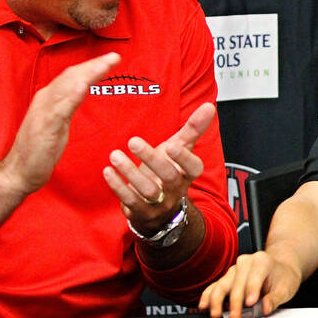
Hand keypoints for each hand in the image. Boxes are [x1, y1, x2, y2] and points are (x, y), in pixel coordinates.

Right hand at [0, 53, 120, 197]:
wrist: (19, 171)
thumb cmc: (39, 148)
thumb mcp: (57, 121)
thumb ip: (67, 105)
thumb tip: (81, 90)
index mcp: (49, 98)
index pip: (72, 76)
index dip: (91, 66)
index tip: (110, 59)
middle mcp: (45, 99)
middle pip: (72, 76)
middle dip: (94, 65)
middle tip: (114, 56)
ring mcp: (44, 111)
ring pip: (68, 86)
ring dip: (88, 73)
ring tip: (105, 64)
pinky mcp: (45, 125)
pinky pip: (61, 107)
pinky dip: (73, 94)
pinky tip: (84, 86)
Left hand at [103, 102, 214, 232]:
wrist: (160, 209)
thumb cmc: (169, 171)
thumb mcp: (181, 149)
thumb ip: (193, 128)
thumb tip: (209, 106)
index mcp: (187, 174)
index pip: (193, 168)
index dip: (184, 158)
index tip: (171, 145)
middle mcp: (176, 190)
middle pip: (169, 177)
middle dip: (151, 159)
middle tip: (133, 141)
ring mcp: (160, 203)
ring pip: (148, 190)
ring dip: (130, 172)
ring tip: (114, 155)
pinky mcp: (141, 212)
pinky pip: (131, 201)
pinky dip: (118, 186)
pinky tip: (108, 171)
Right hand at [198, 252, 301, 317]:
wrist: (279, 269)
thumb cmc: (282, 277)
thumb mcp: (286, 288)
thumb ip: (275, 298)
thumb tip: (266, 307)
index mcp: (262, 261)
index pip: (255, 275)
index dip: (252, 289)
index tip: (251, 303)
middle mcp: (245, 262)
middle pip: (236, 281)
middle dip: (235, 300)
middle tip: (235, 317)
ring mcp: (234, 270)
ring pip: (222, 284)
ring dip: (217, 300)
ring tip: (216, 314)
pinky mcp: (227, 278)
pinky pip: (215, 286)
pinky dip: (208, 296)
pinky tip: (204, 306)